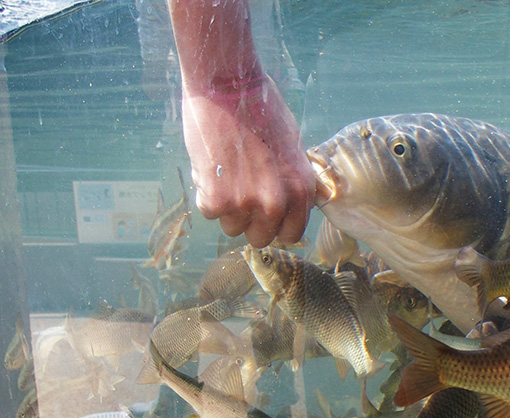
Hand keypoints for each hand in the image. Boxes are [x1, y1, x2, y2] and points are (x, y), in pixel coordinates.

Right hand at [180, 74, 314, 246]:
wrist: (228, 84)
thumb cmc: (261, 108)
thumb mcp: (294, 148)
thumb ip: (295, 181)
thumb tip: (299, 203)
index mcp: (301, 191)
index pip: (290, 234)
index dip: (275, 224)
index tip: (264, 213)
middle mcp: (276, 203)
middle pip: (260, 238)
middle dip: (249, 220)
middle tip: (240, 190)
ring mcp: (246, 203)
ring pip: (232, 227)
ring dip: (226, 206)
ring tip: (226, 171)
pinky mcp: (216, 198)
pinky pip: (208, 212)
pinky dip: (205, 193)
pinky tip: (211, 165)